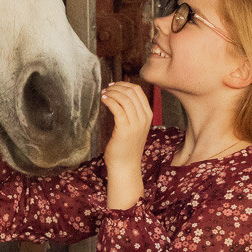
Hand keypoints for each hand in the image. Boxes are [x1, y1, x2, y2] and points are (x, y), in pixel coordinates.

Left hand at [101, 82, 152, 208]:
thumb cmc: (126, 147)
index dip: (124, 84)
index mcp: (148, 115)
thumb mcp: (134, 127)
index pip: (138, 91)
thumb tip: (120, 95)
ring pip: (124, 98)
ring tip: (103, 94)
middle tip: (106, 88)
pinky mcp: (125, 129)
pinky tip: (103, 100)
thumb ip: (131, 112)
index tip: (113, 85)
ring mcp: (136, 124)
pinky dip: (109, 100)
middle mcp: (144, 118)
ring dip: (112, 92)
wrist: (125, 166)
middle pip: (131, 92)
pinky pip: (117, 108)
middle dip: (117, 86)